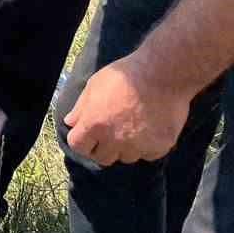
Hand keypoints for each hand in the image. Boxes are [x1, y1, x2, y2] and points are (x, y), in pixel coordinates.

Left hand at [62, 56, 189, 165]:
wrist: (162, 75)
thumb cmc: (125, 76)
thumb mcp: (94, 85)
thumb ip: (81, 108)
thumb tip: (71, 123)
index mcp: (94, 124)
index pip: (78, 146)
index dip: (81, 140)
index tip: (86, 135)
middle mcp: (114, 140)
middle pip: (102, 158)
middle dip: (101, 147)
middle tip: (109, 133)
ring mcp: (138, 147)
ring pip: (126, 157)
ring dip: (124, 147)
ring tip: (131, 127)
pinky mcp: (159, 148)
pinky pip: (147, 155)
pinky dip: (146, 146)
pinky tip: (149, 129)